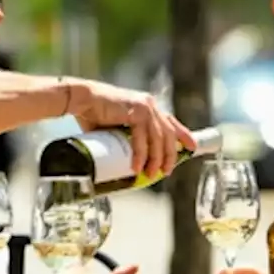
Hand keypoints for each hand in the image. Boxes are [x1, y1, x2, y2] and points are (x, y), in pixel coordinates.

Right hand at [68, 81, 195, 179]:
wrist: (81, 100)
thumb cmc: (95, 116)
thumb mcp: (118, 128)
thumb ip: (128, 138)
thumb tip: (130, 161)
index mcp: (148, 108)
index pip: (170, 122)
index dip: (183, 135)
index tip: (192, 148)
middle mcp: (150, 105)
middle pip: (167, 134)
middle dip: (169, 155)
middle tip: (165, 172)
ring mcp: (144, 107)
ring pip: (157, 138)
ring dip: (156, 158)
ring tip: (151, 173)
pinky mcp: (134, 111)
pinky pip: (142, 137)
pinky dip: (140, 153)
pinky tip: (136, 166)